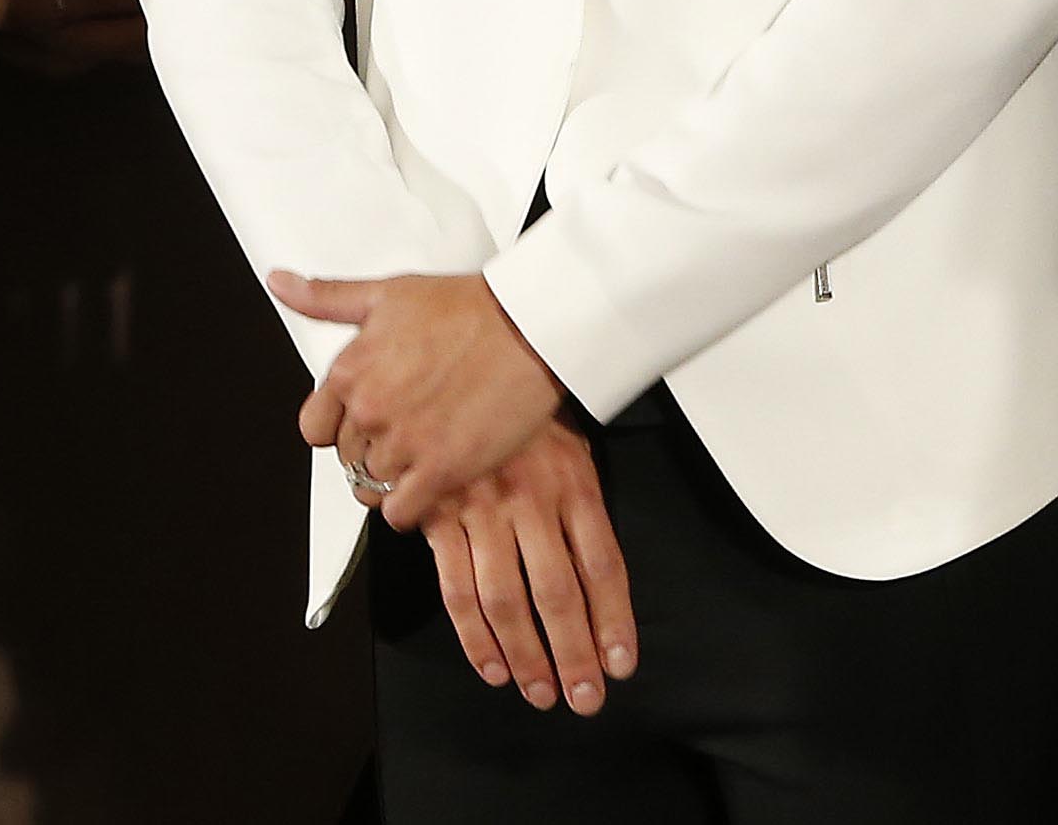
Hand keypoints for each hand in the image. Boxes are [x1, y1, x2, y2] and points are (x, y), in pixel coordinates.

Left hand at [277, 268, 564, 532]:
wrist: (527, 327)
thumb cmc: (466, 308)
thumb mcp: (385, 294)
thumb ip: (326, 297)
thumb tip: (280, 283)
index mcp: (350, 371)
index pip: (315, 428)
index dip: (339, 429)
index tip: (362, 425)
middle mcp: (370, 411)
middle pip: (347, 460)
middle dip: (370, 453)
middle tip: (403, 438)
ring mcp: (404, 443)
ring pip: (372, 488)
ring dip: (392, 482)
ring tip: (420, 461)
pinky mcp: (442, 471)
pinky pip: (401, 513)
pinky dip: (409, 509)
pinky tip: (428, 489)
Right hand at [423, 431, 633, 712]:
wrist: (465, 361)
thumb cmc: (522, 414)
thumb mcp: (572, 449)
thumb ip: (584, 511)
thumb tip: (601, 586)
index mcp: (572, 483)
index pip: (602, 565)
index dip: (613, 620)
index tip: (619, 663)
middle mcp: (529, 500)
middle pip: (558, 593)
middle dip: (572, 654)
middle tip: (583, 696)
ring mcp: (481, 509)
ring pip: (505, 599)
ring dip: (524, 655)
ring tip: (539, 691)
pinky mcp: (438, 516)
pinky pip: (456, 587)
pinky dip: (473, 635)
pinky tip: (491, 664)